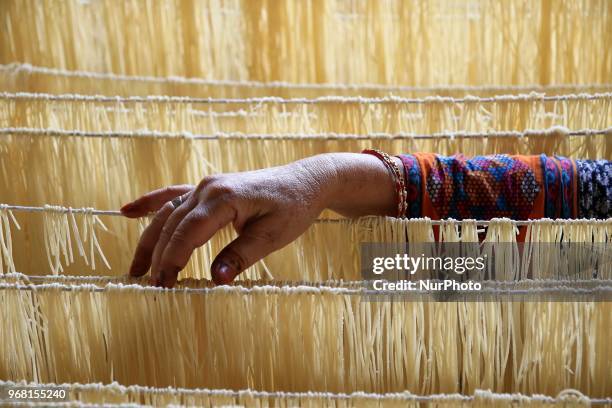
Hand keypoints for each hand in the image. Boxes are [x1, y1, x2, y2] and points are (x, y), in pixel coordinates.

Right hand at [121, 153, 398, 286]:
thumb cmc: (294, 208)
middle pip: (173, 224)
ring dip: (150, 239)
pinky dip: (151, 204)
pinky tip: (128, 211)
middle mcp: (209, 187)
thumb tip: (216, 280)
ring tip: (134, 268)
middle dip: (159, 256)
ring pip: (168, 213)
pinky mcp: (209, 188)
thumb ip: (242, 255)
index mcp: (225, 198)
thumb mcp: (273, 236)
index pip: (188, 231)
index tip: (161, 285)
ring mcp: (207, 185)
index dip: (172, 259)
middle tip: (150, 286)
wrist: (305, 181)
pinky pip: (173, 195)